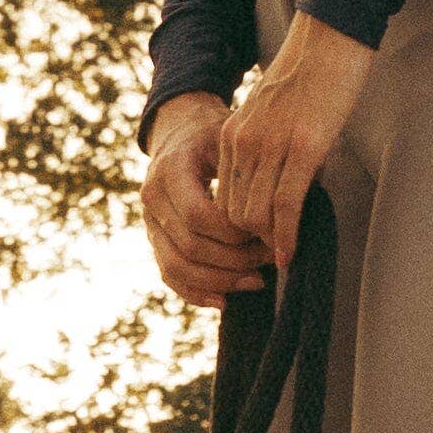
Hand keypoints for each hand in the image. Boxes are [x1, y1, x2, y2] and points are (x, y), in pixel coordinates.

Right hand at [140, 93, 261, 307]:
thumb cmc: (213, 133)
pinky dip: (196, 293)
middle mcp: (151, 200)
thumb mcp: (229, 137)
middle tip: (270, 259)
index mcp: (169, 171)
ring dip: (220, 280)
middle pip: (190, 246)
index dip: (234, 233)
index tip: (267, 234)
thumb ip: (247, 169)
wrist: (180, 132)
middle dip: (234, 260)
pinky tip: (226, 300)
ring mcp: (149, 223)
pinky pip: (170, 276)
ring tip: (258, 282)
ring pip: (178, 267)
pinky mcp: (155, 240)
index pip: (198, 216)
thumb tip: (282, 205)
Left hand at [207, 11, 375, 273]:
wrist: (330, 35)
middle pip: (234, 214)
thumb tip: (276, 184)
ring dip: (269, 243)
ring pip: (255, 215)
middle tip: (272, 257)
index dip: (239, 230)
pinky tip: (291, 254)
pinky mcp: (304, 147)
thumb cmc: (309, 74)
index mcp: (231, 134)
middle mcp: (242, 142)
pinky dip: (286, 236)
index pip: (223, 199)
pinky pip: (285, 204)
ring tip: (284, 255)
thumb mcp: (271, 114)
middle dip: (250, 243)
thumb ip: (264, 146)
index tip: (259, 244)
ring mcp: (271, 145)